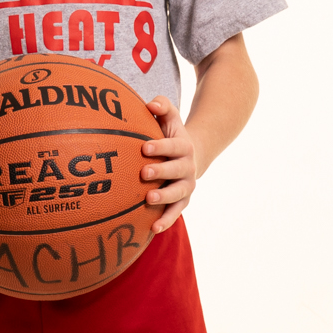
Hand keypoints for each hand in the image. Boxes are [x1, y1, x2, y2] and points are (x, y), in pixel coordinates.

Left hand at [141, 97, 199, 235]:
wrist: (188, 156)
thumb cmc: (169, 134)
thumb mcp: (169, 117)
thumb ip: (162, 106)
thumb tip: (150, 104)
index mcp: (184, 146)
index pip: (173, 146)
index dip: (160, 146)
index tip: (144, 147)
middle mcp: (188, 167)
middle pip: (177, 170)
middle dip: (161, 171)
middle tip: (143, 172)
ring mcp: (186, 186)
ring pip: (178, 193)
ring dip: (165, 197)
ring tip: (149, 198)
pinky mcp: (182, 201)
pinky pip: (175, 212)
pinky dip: (166, 220)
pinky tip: (153, 228)